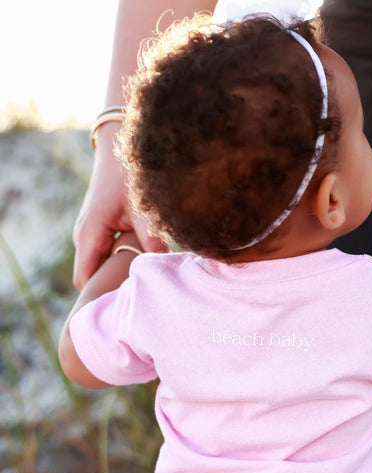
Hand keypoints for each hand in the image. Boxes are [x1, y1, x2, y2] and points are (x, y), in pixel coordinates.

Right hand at [72, 123, 166, 289]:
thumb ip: (152, 241)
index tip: (127, 303)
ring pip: (102, 268)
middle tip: (143, 296)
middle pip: (93, 279)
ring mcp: (92, 235)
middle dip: (113, 289)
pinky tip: (143, 264)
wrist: (120, 147)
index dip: (101, 296)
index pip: (86, 281)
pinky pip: (107, 257)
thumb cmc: (130, 175)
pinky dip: (122, 263)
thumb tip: (162, 271)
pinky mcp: (101, 231)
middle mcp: (85, 238)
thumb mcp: (144, 209)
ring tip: (146, 282)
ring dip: (120, 275)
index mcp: (90, 235)